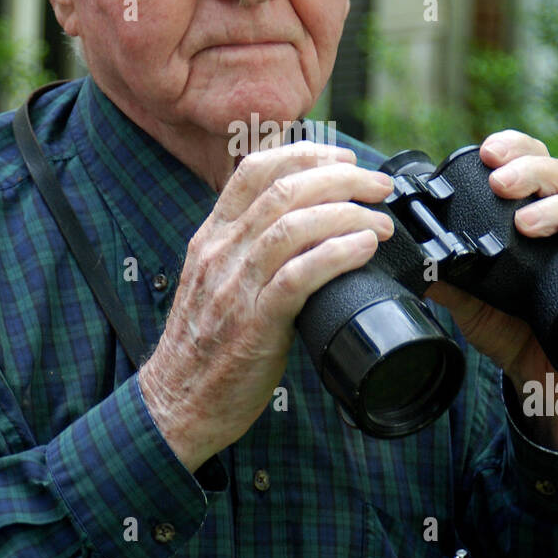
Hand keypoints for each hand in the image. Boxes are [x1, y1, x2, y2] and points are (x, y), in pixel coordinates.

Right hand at [139, 142, 394, 471]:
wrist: (177, 403)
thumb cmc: (205, 346)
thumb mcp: (216, 281)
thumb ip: (250, 251)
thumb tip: (308, 227)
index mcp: (212, 237)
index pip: (254, 170)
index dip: (305, 154)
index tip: (343, 157)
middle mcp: (220, 253)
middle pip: (284, 190)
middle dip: (341, 178)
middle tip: (378, 187)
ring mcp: (234, 287)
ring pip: (293, 226)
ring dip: (348, 215)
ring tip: (380, 222)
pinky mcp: (254, 324)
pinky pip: (298, 276)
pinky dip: (337, 254)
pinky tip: (363, 249)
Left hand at [425, 129, 557, 453]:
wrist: (538, 373)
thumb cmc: (505, 324)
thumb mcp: (465, 296)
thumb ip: (440, 272)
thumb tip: (403, 254)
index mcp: (532, 208)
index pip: (530, 160)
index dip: (513, 147)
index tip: (488, 153)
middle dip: (530, 170)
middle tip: (499, 183)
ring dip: (556, 205)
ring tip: (526, 222)